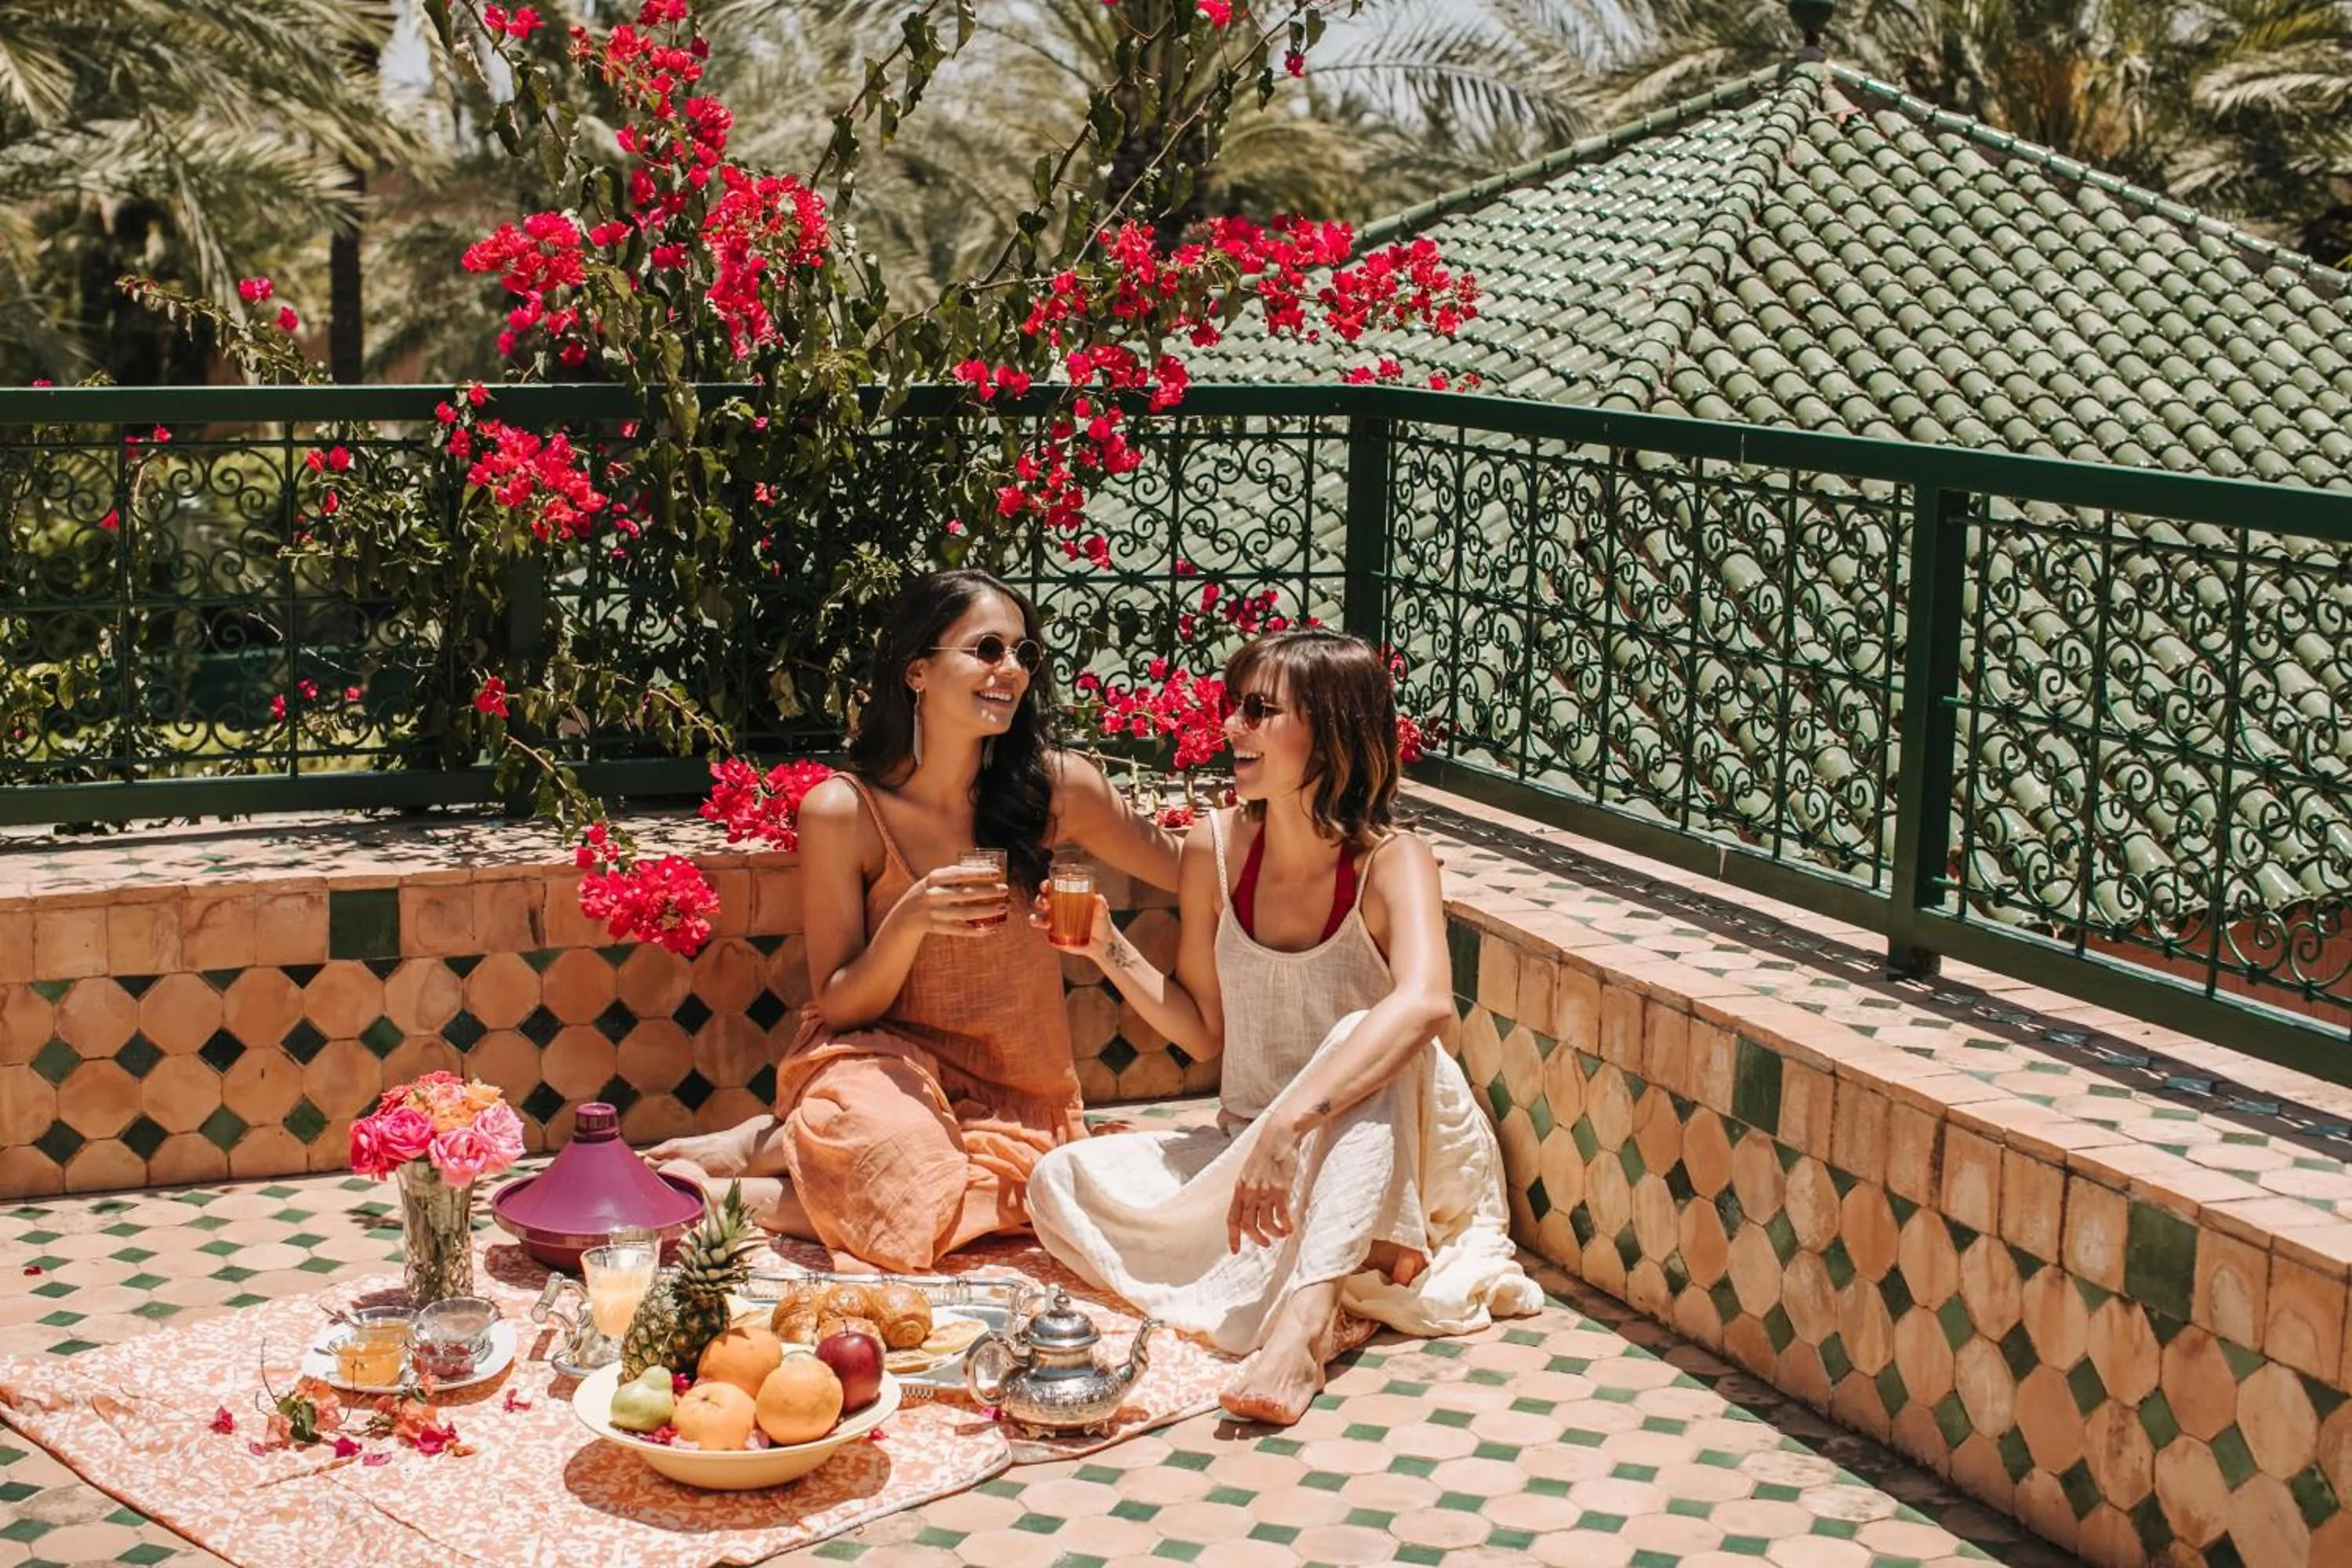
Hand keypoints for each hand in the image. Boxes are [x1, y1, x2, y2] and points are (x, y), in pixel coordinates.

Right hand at [894, 865, 1008, 937]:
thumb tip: (986, 868)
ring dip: (986, 911)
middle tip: (1004, 890)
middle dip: (988, 892)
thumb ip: (956, 874)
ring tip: (1002, 908)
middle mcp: (933, 895)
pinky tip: (992, 928)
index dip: (979, 873)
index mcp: (934, 878)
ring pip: (965, 913)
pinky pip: (960, 930)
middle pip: (965, 894)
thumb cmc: (928, 891)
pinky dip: (977, 930)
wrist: (905, 916)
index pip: (959, 874)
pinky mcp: (937, 928)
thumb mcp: (936, 879)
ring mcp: (935, 913)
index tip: (997, 872)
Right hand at [1028, 888, 1110, 959]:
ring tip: (1039, 919)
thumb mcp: (1102, 912)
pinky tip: (1043, 927)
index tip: (1046, 886)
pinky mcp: (1056, 934)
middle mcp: (1059, 908)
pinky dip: (1041, 929)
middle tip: (1045, 902)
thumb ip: (1101, 905)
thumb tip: (1098, 898)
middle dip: (1040, 900)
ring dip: (1036, 916)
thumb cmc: (1102, 922)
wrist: (1102, 943)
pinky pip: (1045, 931)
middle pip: (1044, 900)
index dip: (1046, 885)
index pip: (1054, 888)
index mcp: (1068, 898)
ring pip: (1040, 916)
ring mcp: (1056, 921)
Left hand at [1227, 1120, 1303, 1252]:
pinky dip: (1286, 1225)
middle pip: (1248, 1226)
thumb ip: (1247, 1189)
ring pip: (1266, 1224)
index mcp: (1239, 1189)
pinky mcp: (1281, 1190)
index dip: (1233, 1237)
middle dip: (1257, 1239)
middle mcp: (1250, 1192)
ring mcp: (1265, 1192)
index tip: (1235, 1251)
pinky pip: (1282, 1215)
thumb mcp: (1248, 1171)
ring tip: (1281, 1234)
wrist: (1278, 1137)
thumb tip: (1248, 1206)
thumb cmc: (1264, 1153)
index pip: (1232, 1219)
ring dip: (1274, 1234)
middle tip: (1265, 1244)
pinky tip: (1290, 1228)